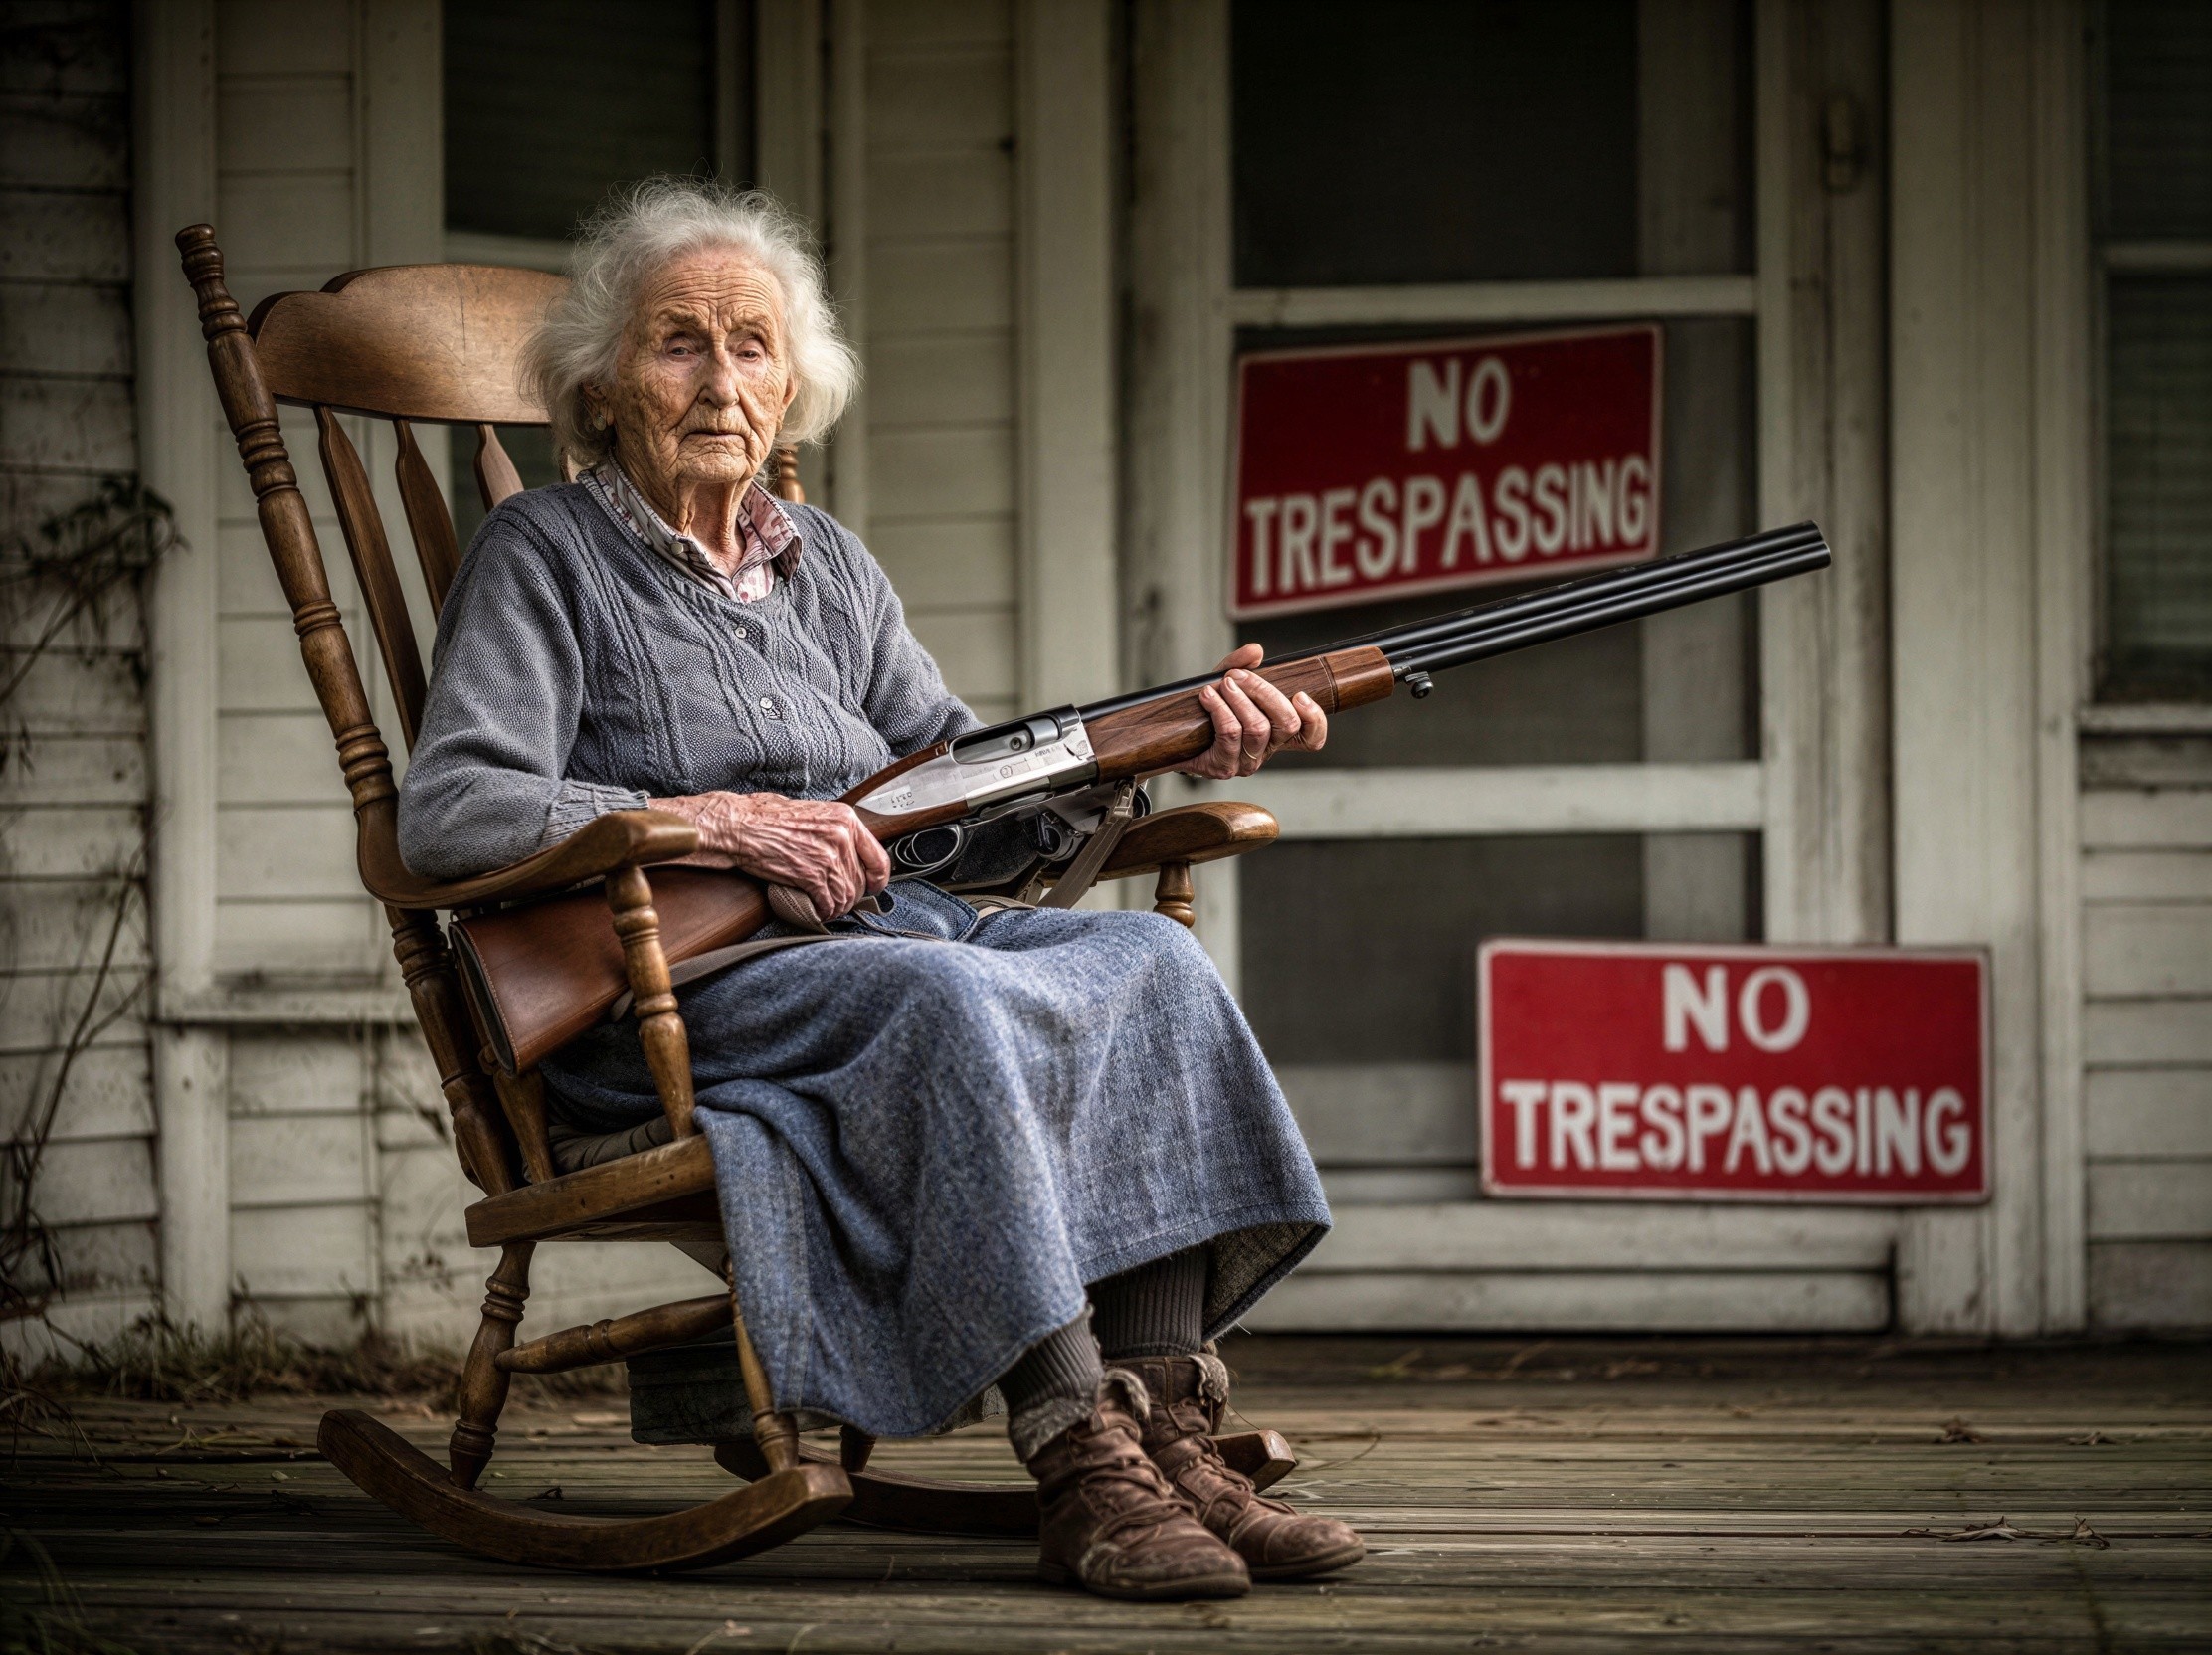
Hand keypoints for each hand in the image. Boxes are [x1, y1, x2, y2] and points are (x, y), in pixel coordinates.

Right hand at [649, 790, 889, 916]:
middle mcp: (840, 837)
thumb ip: (835, 830)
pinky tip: (817, 910)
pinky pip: (826, 902)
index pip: (878, 857)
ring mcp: (826, 857)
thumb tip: (848, 850)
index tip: (873, 887)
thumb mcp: (812, 812)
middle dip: (851, 896)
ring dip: (837, 907)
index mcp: (845, 819)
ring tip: (827, 908)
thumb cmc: (767, 817)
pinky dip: (823, 911)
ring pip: (845, 895)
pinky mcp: (810, 875)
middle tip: (840, 901)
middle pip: (860, 880)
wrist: (740, 825)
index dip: (878, 879)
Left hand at [1178, 642, 1328, 778]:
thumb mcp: (1226, 682)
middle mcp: (1266, 750)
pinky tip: (1208, 696)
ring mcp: (1247, 762)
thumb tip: (1255, 652)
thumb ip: (1241, 665)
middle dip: (1264, 692)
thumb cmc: (1206, 711)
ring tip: (1222, 685)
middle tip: (1238, 677)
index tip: (1300, 696)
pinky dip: (1220, 709)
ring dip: (1239, 699)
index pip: (1311, 738)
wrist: (1173, 736)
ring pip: (1258, 728)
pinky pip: (1230, 734)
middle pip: (1287, 724)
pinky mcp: (1224, 767)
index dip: (1314, 719)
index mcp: (1276, 733)